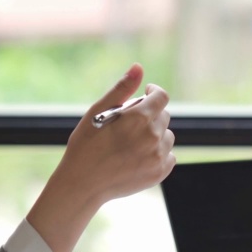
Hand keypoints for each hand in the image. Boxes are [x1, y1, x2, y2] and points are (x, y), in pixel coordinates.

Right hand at [27, 64, 175, 251]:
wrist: (82, 184)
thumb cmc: (86, 145)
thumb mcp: (99, 111)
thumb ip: (122, 88)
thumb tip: (138, 68)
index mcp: (140, 117)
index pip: (161, 96)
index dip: (153, 93)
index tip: (145, 95)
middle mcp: (154, 136)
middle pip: (163, 116)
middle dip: (149, 115)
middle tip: (128, 125)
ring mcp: (158, 156)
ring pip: (166, 136)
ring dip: (154, 135)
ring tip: (131, 143)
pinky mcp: (159, 173)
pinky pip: (168, 156)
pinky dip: (157, 154)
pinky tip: (137, 157)